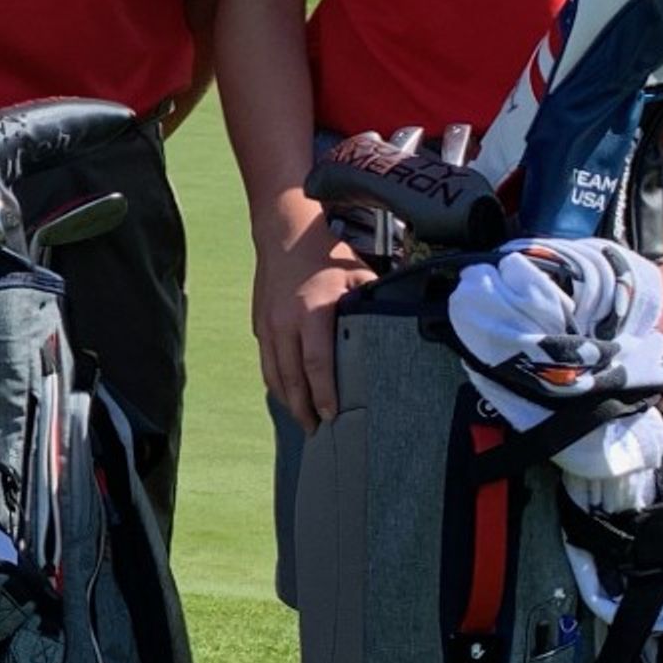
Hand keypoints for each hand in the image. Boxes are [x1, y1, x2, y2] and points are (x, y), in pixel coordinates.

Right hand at [251, 210, 372, 426]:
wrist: (283, 232)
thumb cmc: (324, 253)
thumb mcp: (357, 273)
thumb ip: (373, 301)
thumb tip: (402, 322)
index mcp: (313, 312)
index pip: (316, 363)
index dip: (323, 392)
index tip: (331, 414)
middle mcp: (286, 322)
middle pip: (291, 377)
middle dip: (302, 407)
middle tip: (316, 430)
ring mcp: (269, 325)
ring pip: (274, 373)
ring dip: (287, 400)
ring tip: (301, 419)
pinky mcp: (260, 324)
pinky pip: (267, 360)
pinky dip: (276, 381)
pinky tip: (287, 393)